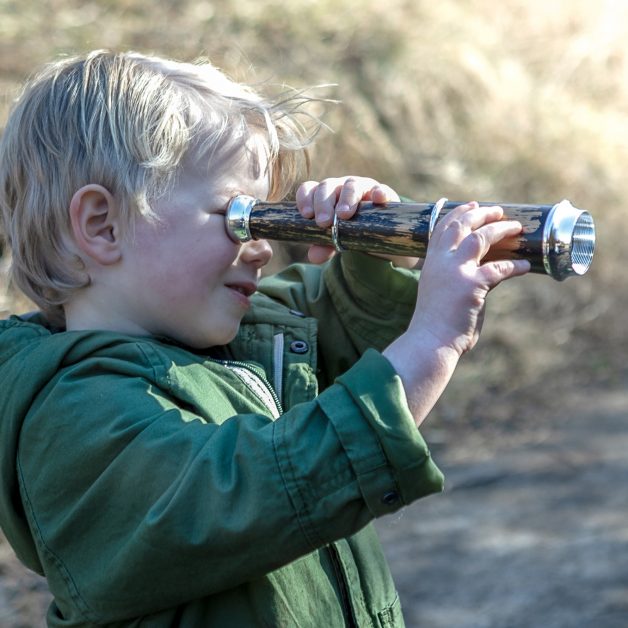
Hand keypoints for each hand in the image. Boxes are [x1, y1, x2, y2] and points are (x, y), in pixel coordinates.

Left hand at [296, 176, 410, 264]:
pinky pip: (381, 189)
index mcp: (324, 196)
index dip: (305, 199)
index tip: (306, 214)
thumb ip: (323, 246)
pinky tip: (378, 198)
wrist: (377, 232)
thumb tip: (314, 256)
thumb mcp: (335, 239)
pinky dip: (379, 192)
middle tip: (323, 222)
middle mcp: (340, 187)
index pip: (309, 189)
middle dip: (323, 204)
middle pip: (327, 187)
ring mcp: (362, 187)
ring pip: (352, 185)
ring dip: (347, 199)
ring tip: (344, 215)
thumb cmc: (349, 230)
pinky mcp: (382, 193)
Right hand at [412, 202, 529, 355]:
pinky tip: (526, 267)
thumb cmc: (435, 323)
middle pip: (461, 226)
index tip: (470, 205)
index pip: (442, 228)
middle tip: (497, 210)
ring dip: (500, 229)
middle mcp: (441, 262)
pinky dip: (515, 267)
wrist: (429, 342)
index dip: (457, 213)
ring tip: (515, 226)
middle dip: (480, 213)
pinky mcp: (472, 286)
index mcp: (431, 263)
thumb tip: (485, 274)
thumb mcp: (440, 291)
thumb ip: (458, 278)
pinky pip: (500, 269)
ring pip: (480, 238)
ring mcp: (456, 272)